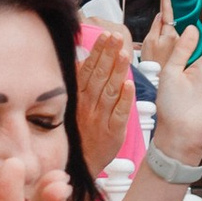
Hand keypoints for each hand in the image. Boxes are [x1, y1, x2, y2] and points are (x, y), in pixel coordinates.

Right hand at [75, 27, 134, 178]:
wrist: (81, 164)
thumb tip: (81, 58)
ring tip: (124, 55)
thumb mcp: (72, 107)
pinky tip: (129, 85)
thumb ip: (78, 83)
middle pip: (99, 76)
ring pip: (110, 91)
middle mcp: (88, 106)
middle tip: (116, 37)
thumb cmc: (78, 133)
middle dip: (108, 55)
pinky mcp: (113, 132)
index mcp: (78, 98)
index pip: (88, 70)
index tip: (106, 35)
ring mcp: (101, 118)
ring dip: (117, 72)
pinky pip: (119, 114)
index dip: (98, 52)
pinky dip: (124, 100)